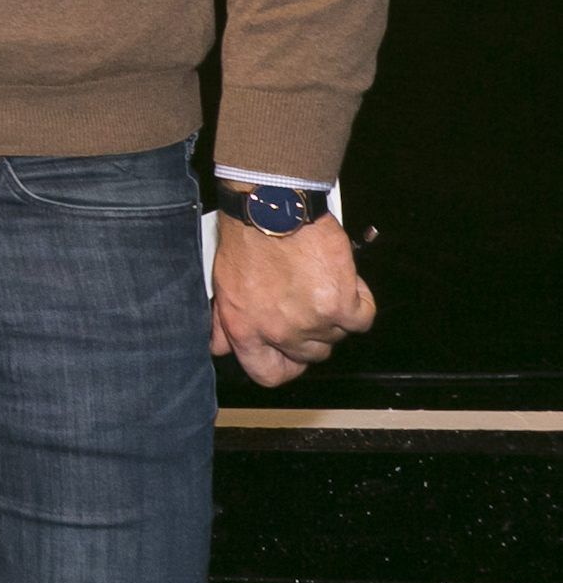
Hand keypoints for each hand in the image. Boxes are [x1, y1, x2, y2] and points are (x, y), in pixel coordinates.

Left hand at [211, 211, 374, 386]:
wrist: (273, 209)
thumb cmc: (247, 239)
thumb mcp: (224, 286)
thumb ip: (223, 322)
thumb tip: (220, 347)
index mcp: (245, 328)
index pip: (268, 373)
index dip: (284, 366)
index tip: (292, 355)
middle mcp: (278, 330)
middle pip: (310, 354)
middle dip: (313, 332)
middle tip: (308, 302)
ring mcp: (312, 321)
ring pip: (337, 335)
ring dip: (335, 313)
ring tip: (319, 282)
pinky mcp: (341, 305)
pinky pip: (362, 318)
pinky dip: (359, 300)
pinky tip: (344, 281)